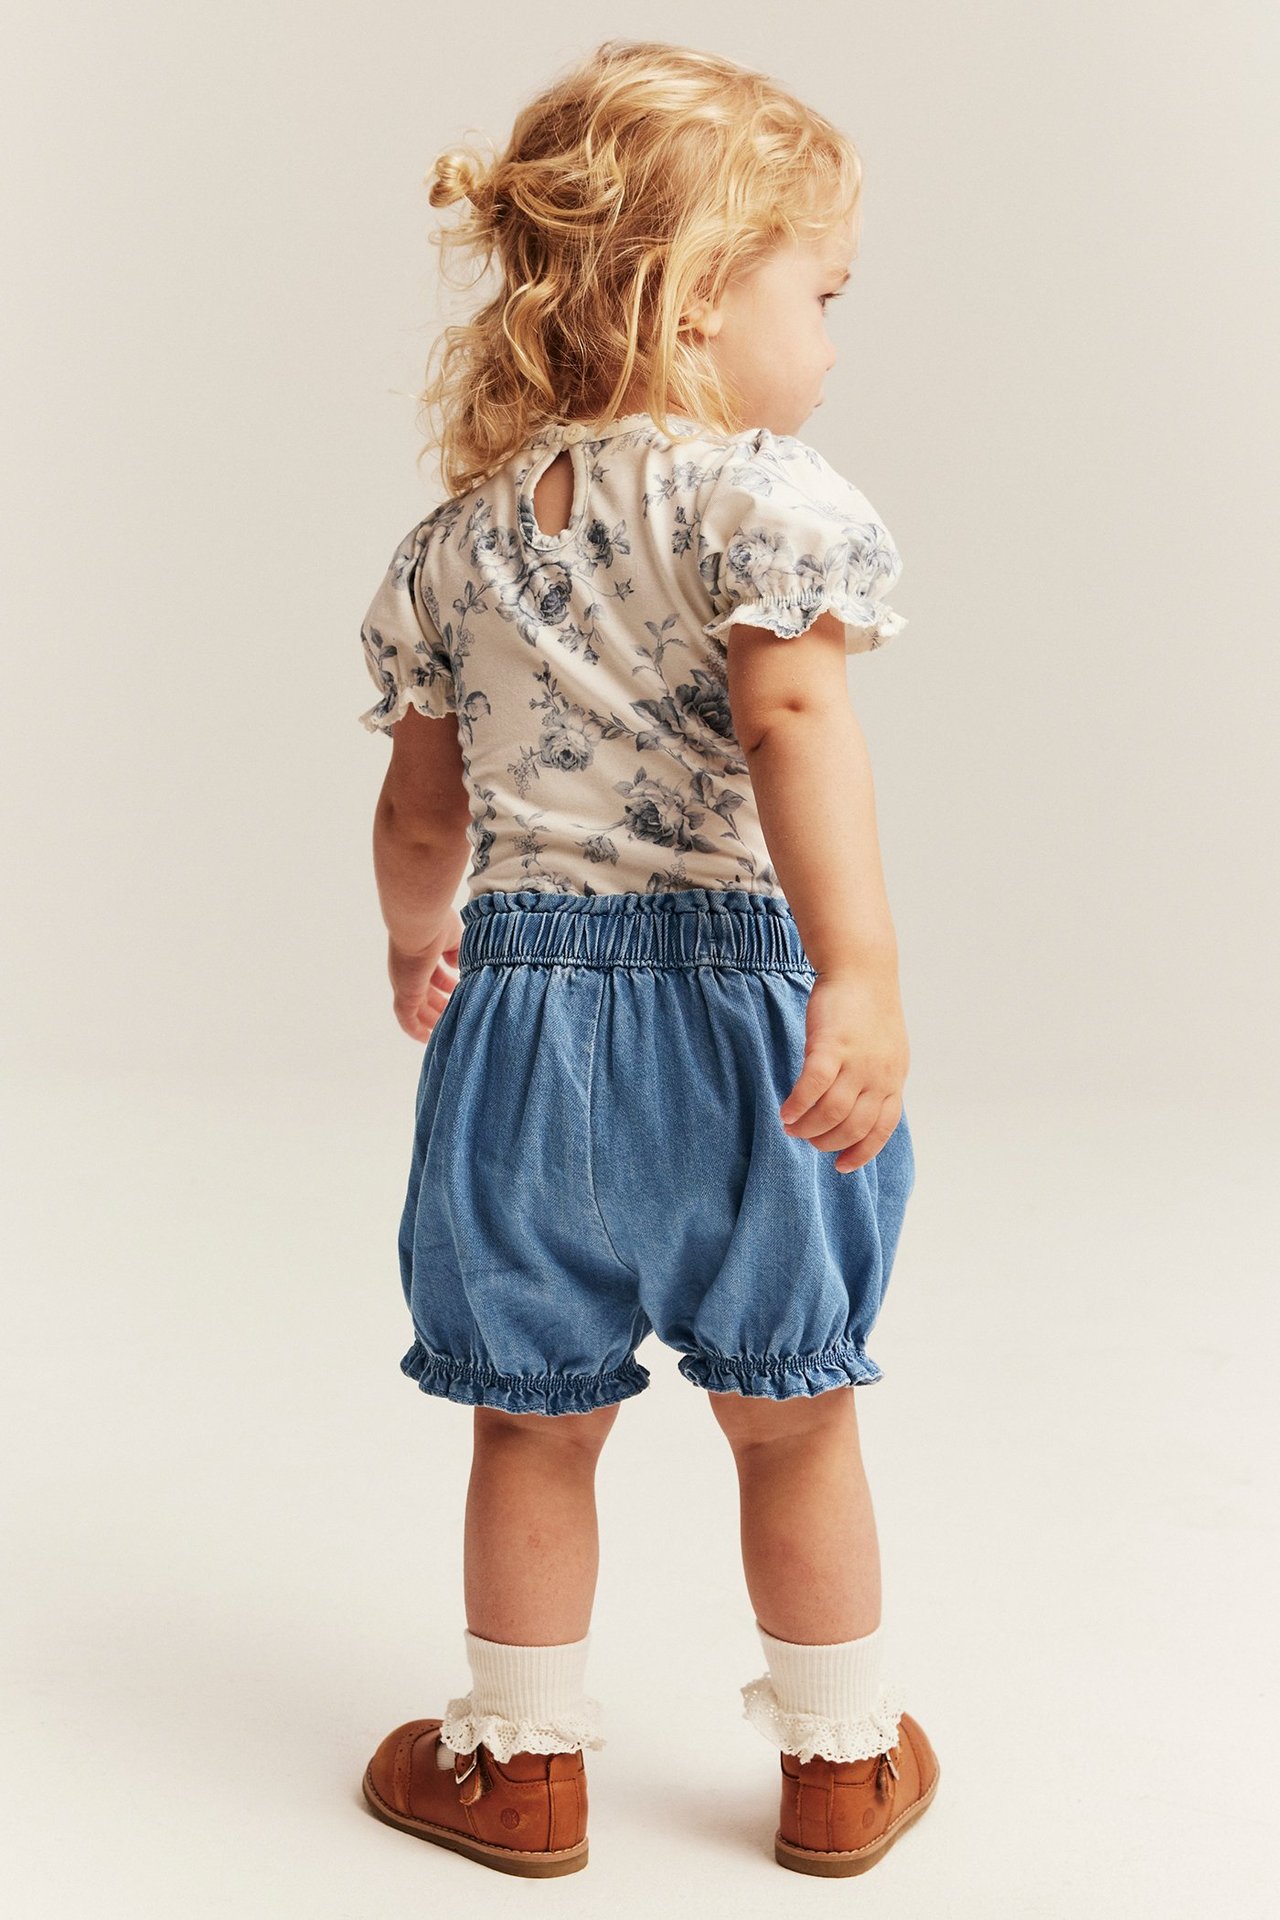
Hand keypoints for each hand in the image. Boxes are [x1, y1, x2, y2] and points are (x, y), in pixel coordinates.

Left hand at [387, 909, 463, 1041]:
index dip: (445, 982)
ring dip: (431, 1018)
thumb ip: (454, 951)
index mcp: (421, 952)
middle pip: (424, 991)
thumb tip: (455, 965)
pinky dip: (415, 1029)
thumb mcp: (453, 937)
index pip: (431, 972)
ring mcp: (405, 982)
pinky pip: (407, 1018)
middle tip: (455, 1012)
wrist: (419, 922)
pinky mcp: (404, 993)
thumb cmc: (436, 923)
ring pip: (418, 1006)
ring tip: (447, 1027)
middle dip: (439, 1003)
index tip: (457, 990)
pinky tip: (426, 1039)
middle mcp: (410, 969)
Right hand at [780, 966, 909, 1172]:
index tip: (841, 1166)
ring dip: (807, 1128)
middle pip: (852, 1127)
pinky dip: (797, 1106)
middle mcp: (879, 1076)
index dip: (861, 1152)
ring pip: (831, 1113)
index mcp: (893, 1080)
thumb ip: (872, 1078)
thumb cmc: (865, 1008)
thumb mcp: (882, 1050)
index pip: (881, 1129)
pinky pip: (812, 1088)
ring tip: (790, 1127)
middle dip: (826, 1141)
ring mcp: (856, 1062)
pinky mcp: (831, 1046)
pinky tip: (784, 1113)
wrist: (861, 968)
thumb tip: (853, 1106)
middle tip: (805, 1138)